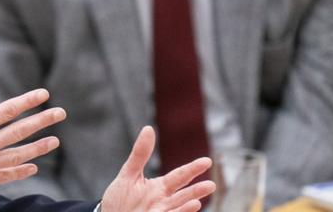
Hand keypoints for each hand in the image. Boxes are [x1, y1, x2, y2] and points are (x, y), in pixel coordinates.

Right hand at [0, 88, 65, 204]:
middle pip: (19, 130)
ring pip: (18, 154)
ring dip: (39, 147)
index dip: (28, 101)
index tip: (43, 94)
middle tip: (60, 113)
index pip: (8, 110)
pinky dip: (20, 172)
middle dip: (42, 120)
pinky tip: (32, 167)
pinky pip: (5, 175)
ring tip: (54, 141)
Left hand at [100, 126, 214, 211]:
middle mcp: (163, 201)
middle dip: (196, 190)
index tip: (207, 161)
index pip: (179, 176)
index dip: (192, 168)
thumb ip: (140, 154)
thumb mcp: (128, 173)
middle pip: (183, 194)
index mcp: (159, 187)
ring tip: (198, 200)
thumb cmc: (119, 198)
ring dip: (189, 204)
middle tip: (212, 184)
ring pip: (178, 208)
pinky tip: (189, 207)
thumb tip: (148, 128)